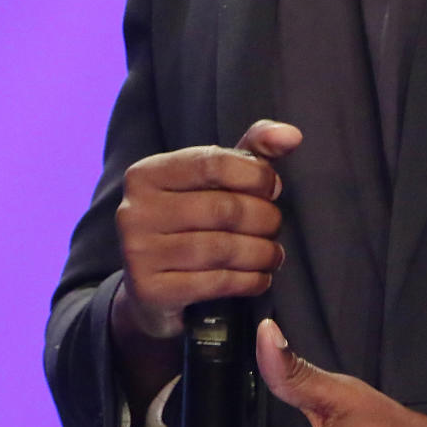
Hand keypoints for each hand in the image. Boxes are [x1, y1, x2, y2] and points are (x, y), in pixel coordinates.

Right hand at [113, 121, 300, 341]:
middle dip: (264, 218)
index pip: (214, 163)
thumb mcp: (215, 180)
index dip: (256, 175)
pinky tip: (260, 278)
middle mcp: (135, 210)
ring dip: (262, 252)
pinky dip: (250, 280)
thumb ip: (253, 150)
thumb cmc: (191, 222)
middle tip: (274, 226)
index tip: (273, 188)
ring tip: (273, 254)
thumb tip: (292, 135)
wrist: (152, 289)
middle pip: (224, 208)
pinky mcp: (151, 291)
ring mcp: (139, 253)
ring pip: (223, 248)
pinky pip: (217, 283)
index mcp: (147, 173)